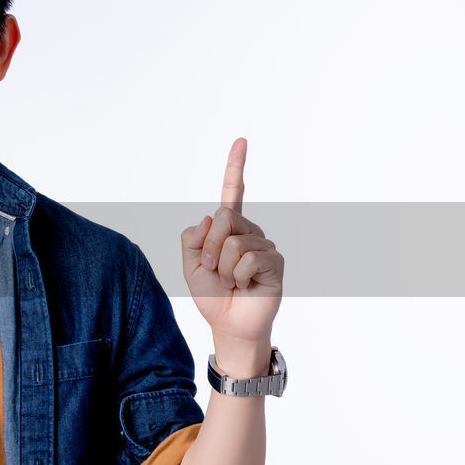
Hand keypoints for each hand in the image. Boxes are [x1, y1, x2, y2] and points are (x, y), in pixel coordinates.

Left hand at [180, 138, 282, 345]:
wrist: (228, 324)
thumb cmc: (211, 295)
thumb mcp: (190, 266)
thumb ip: (191, 239)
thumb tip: (210, 218)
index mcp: (227, 228)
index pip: (232, 193)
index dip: (235, 167)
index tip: (241, 141)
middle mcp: (248, 231)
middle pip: (223, 218)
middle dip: (209, 247)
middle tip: (211, 270)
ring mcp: (263, 244)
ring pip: (234, 242)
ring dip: (223, 268)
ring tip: (230, 282)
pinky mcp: (274, 261)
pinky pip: (249, 258)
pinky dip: (238, 275)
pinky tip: (244, 285)